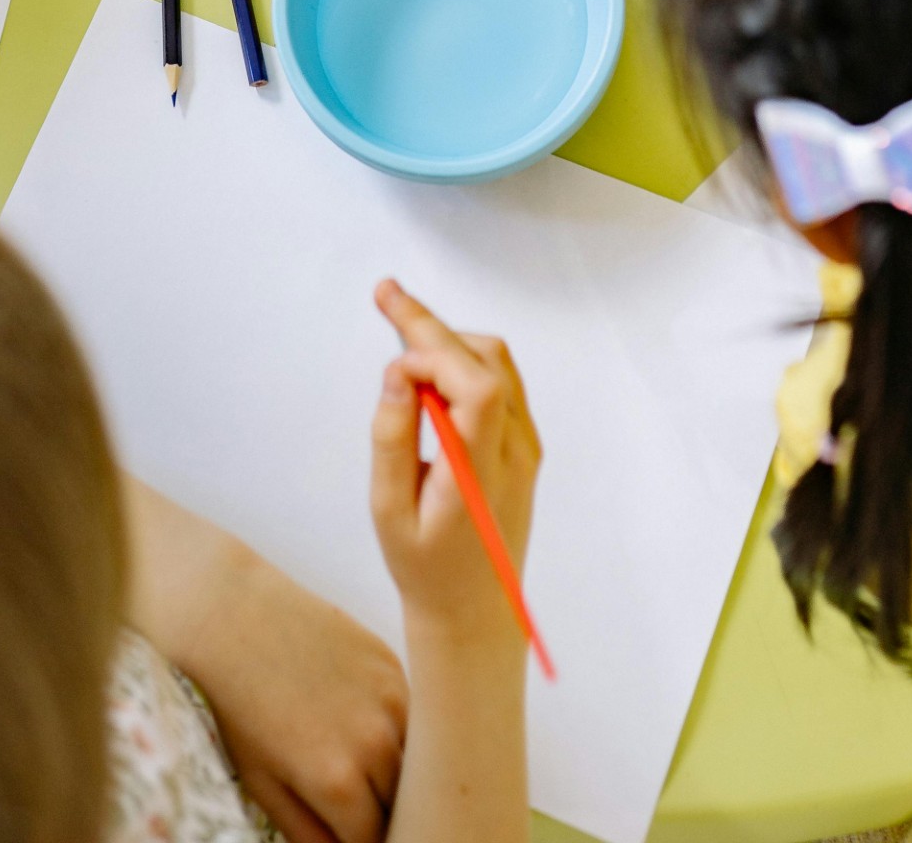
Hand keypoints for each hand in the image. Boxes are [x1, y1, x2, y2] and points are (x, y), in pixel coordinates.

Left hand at [124, 481, 405, 842]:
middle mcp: (374, 741)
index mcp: (338, 781)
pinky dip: (395, 727)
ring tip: (357, 760)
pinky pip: (410, 713)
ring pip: (414, 758)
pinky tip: (359, 718)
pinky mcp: (390, 661)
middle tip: (350, 800)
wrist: (228, 614)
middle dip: (380, 809)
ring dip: (394, 769)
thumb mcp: (260, 784)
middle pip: (401, 801)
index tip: (347, 830)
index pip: (375, 838)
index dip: (360, 840)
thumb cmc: (234, 704)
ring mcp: (388, 695)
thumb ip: (308, 831)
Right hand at [370, 279, 540, 655]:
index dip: (435, 351)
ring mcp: (526, 448)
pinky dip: (464, 361)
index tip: (390, 353)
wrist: (474, 616)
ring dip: (450, 339)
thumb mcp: (390, 512)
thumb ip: (391, 440)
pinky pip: (501, 383)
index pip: (478, 384)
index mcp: (483, 471)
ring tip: (400, 329)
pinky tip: (429, 363)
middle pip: (486, 360)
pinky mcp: (524, 449)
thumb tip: (397, 374)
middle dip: (431, 324)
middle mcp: (516, 451)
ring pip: (497, 363)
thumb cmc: (425, 571)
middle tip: (385, 294)